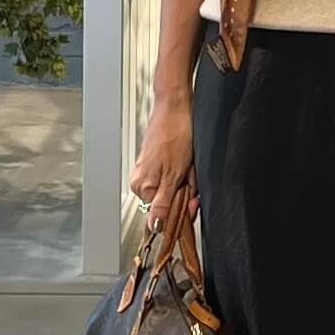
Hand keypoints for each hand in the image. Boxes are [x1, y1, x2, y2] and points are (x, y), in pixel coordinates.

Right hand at [129, 90, 197, 229]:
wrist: (177, 107)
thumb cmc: (174, 134)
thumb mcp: (173, 176)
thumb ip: (164, 204)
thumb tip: (155, 226)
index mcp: (142, 187)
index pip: (162, 215)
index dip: (181, 211)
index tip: (192, 202)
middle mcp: (143, 181)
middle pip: (170, 202)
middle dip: (186, 192)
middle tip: (190, 175)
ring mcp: (151, 171)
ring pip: (177, 189)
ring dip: (188, 180)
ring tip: (188, 163)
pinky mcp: (160, 162)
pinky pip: (178, 176)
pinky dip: (188, 171)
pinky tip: (188, 160)